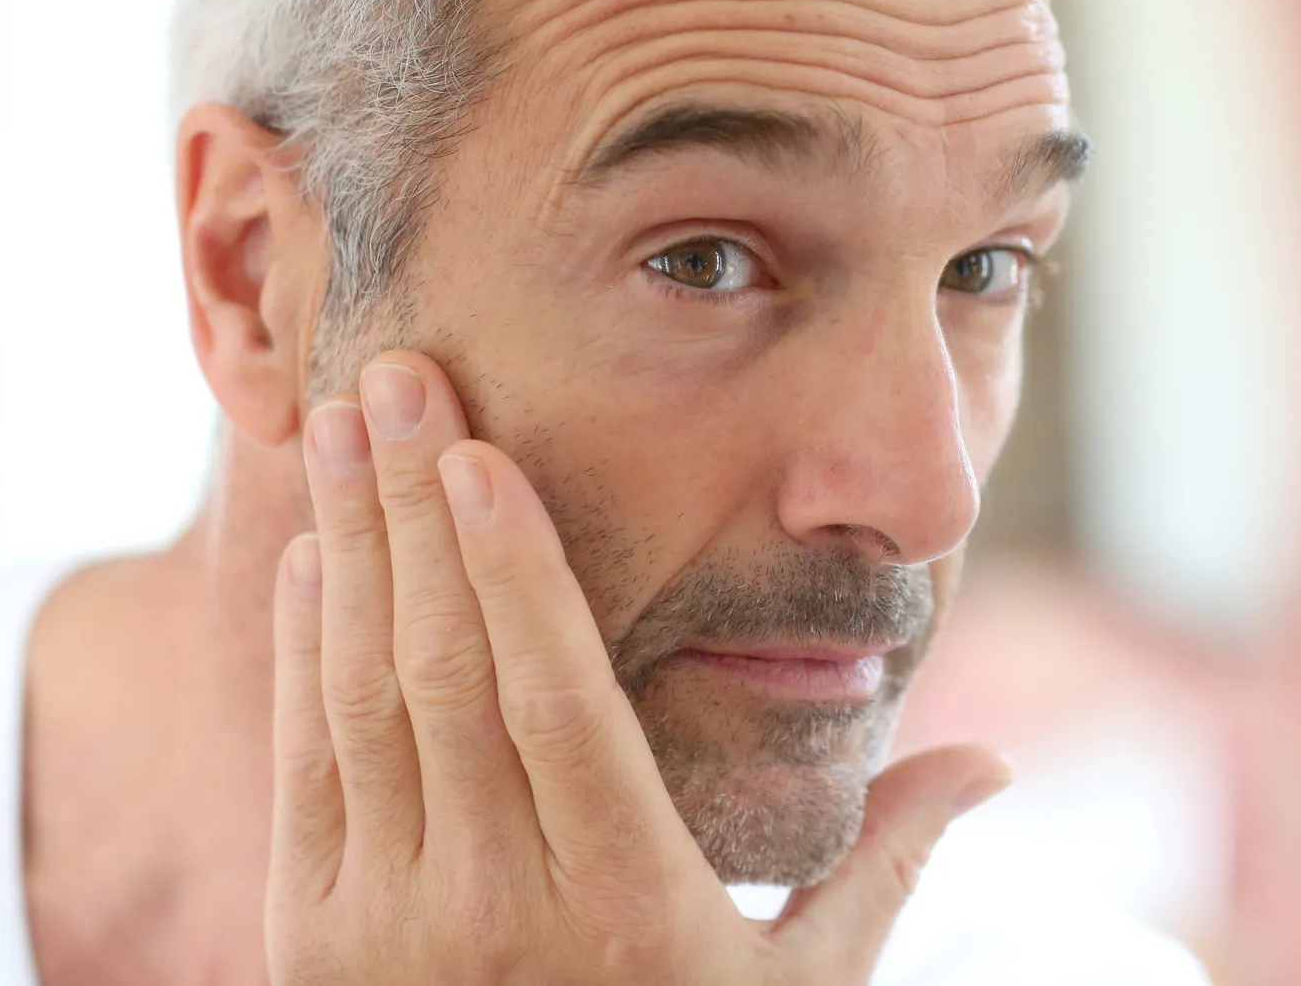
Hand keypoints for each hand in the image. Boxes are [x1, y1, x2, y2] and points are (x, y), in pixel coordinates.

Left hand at [266, 350, 1009, 984]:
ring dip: (345, 551)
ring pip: (361, 703)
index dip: (511, 565)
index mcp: (624, 906)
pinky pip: (306, 768)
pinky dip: (300, 653)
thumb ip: (887, 862)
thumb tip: (1000, 762)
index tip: (475, 450)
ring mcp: (387, 930)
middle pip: (443, 672)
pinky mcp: (311, 946)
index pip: (554, 701)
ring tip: (334, 427)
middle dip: (407, 508)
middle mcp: (494, 910)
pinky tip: (312, 558)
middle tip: (388, 373)